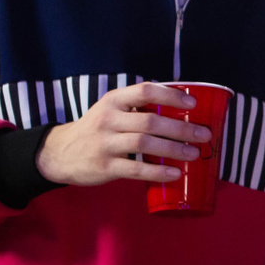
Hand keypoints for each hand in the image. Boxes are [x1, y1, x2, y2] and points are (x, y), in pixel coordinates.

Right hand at [35, 81, 211, 186]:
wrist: (61, 153)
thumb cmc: (96, 130)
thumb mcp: (110, 110)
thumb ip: (137, 108)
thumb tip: (181, 111)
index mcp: (113, 100)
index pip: (145, 91)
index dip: (171, 96)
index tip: (193, 104)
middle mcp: (108, 119)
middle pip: (150, 121)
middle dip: (181, 128)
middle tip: (203, 134)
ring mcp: (105, 143)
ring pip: (144, 143)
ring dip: (173, 149)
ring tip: (194, 154)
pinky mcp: (105, 166)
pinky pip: (135, 169)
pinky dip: (157, 172)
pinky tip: (174, 174)